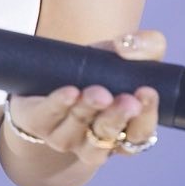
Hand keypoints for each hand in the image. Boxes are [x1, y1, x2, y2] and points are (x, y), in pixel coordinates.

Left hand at [5, 28, 164, 164]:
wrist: (48, 73)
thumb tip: (127, 45)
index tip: (147, 93)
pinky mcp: (37, 123)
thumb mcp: (125, 53)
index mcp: (124, 129)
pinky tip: (69, 92)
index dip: (146, 117)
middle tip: (127, 100)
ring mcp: (64, 136)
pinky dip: (58, 105)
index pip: (140, 134)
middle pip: (108, 135)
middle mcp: (95, 140)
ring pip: (76, 132)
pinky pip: (46, 119)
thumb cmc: (98, 69)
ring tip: (98, 93)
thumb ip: (144, 45)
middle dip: (117, 117)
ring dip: (88, 111)